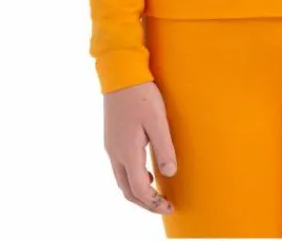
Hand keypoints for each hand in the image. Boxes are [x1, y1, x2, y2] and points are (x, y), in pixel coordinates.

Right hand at [103, 80, 178, 215]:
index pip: (139, 189)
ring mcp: (111, 146)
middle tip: (163, 206)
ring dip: (137, 191)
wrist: (120, 74)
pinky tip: (147, 171)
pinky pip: (120, 167)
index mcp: (127, 152)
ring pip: (122, 180)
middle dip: (145, 202)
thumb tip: (170, 173)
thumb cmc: (141, 94)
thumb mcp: (157, 120)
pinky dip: (132, 177)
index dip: (154, 202)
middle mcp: (115, 153)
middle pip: (127, 190)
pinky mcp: (112, 138)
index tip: (169, 207)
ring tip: (156, 193)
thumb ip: (164, 147)